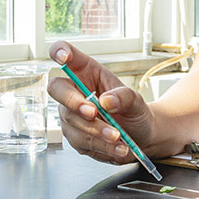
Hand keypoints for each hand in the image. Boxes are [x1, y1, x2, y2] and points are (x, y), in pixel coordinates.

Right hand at [48, 41, 153, 163]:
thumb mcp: (136, 100)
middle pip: (57, 89)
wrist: (141, 136)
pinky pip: (81, 141)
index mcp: (88, 72)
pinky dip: (101, 145)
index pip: (67, 55)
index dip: (60, 51)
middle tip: (93, 112)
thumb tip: (107, 101)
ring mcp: (71, 115)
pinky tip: (118, 147)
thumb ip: (124, 97)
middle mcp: (75, 91)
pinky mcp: (75, 137)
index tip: (63, 56)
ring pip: (71, 120)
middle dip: (73, 101)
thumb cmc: (134, 111)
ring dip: (96, 130)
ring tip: (118, 136)